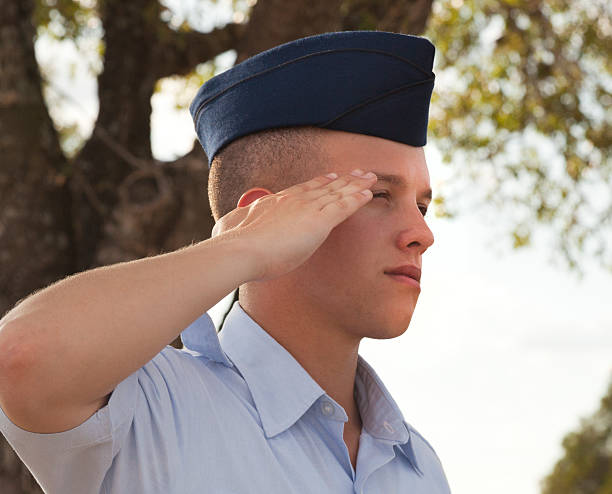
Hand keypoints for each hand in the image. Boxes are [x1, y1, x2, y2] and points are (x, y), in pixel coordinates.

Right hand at [212, 169, 376, 281]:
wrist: (241, 250)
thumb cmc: (234, 245)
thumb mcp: (230, 228)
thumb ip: (235, 224)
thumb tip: (225, 224)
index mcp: (275, 202)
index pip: (302, 190)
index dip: (319, 183)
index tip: (330, 177)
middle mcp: (293, 200)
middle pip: (324, 187)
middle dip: (343, 180)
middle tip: (357, 173)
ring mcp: (307, 208)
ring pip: (338, 193)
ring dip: (356, 185)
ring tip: (370, 179)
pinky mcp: (319, 221)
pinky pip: (345, 207)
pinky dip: (357, 199)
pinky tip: (369, 195)